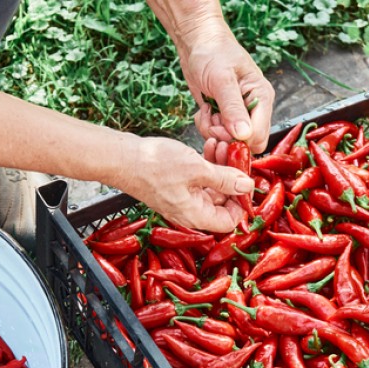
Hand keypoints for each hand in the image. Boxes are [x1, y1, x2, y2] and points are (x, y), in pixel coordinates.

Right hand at [116, 135, 253, 232]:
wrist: (121, 158)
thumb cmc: (153, 166)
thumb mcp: (197, 169)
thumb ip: (225, 179)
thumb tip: (247, 186)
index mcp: (195, 215)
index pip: (230, 222)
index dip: (242, 203)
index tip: (245, 181)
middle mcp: (189, 212)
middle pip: (222, 203)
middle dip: (231, 179)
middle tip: (236, 156)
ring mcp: (181, 200)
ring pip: (211, 189)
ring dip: (220, 168)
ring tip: (222, 146)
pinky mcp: (174, 187)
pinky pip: (198, 181)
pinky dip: (206, 166)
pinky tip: (208, 147)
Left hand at [180, 27, 273, 155]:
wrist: (197, 43)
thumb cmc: (213, 52)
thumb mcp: (222, 79)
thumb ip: (233, 108)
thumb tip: (244, 135)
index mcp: (262, 97)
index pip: (259, 136)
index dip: (238, 139)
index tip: (219, 126)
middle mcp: (254, 109)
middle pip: (244, 143)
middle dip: (224, 137)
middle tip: (211, 119)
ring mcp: (238, 114)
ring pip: (228, 141)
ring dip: (212, 130)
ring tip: (206, 111)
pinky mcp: (224, 116)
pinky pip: (216, 134)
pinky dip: (206, 127)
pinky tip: (204, 111)